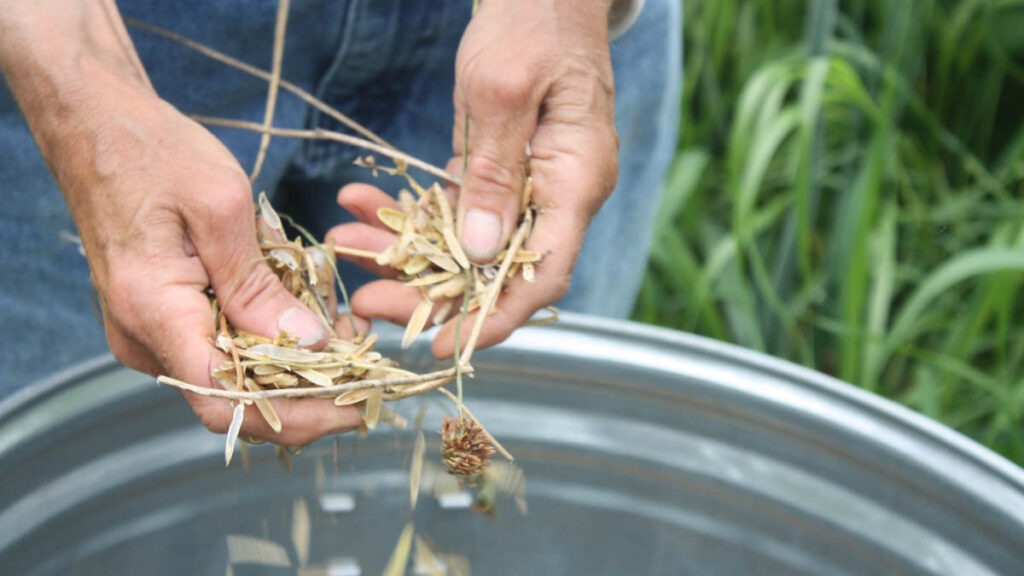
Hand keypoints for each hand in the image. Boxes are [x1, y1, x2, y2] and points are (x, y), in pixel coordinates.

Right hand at [1, 2, 362, 444]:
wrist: (99, 128)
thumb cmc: (154, 153)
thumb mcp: (220, 206)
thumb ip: (259, 284)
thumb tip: (307, 344)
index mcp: (155, 312)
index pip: (226, 400)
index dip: (296, 415)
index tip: (353, 406)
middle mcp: (146, 339)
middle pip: (235, 400)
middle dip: (307, 394)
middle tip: (366, 370)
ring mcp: (152, 334)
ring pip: (233, 378)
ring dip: (294, 368)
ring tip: (350, 340)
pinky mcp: (165, 320)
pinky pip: (221, 350)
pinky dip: (269, 342)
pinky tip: (310, 318)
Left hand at [329, 0, 618, 357]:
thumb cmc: (532, 21)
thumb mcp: (503, 89)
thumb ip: (494, 171)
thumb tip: (481, 251)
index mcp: (577, 181)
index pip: (543, 274)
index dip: (495, 319)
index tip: (443, 345)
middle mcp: (558, 194)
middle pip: (497, 271)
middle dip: (429, 293)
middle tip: (365, 300)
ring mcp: (530, 185)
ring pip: (466, 244)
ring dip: (405, 252)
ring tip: (344, 243)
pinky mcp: (500, 171)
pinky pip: (454, 210)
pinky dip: (408, 212)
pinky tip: (359, 204)